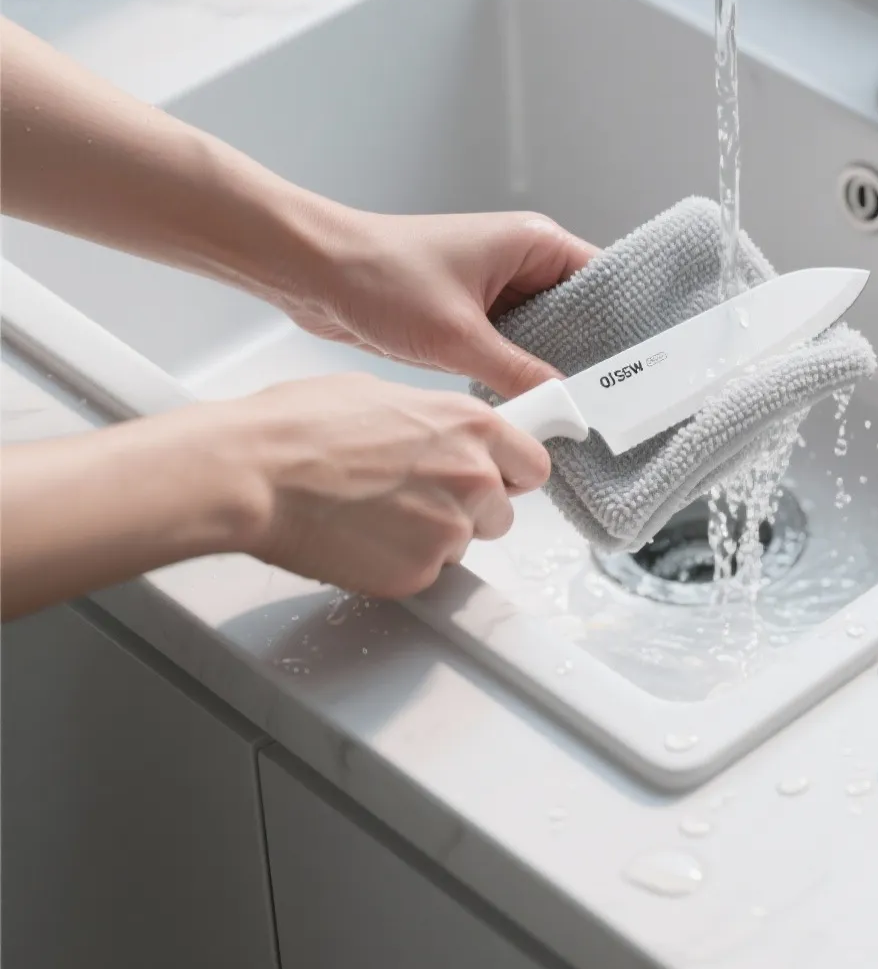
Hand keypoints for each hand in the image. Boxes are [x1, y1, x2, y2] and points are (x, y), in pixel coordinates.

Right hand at [221, 373, 548, 596]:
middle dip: (469, 510)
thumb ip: (432, 423)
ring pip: (463, 544)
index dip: (510, 474)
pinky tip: (358, 539)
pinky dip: (398, 564)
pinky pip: (425, 574)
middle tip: (415, 499)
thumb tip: (437, 434)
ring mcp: (450, 529)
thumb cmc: (298, 426)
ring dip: (432, 537)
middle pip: (502, 512)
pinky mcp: (420, 573)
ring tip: (374, 515)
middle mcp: (474, 477)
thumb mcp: (380, 394)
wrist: (253, 472)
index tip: (497, 478)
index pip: (532, 463)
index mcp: (471, 426)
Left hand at [281, 209, 597, 397]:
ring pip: (545, 334)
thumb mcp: (459, 337)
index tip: (638, 369)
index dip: (624, 324)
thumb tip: (564, 406)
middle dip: (588, 355)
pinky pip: (513, 346)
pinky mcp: (470, 312)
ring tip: (574, 409)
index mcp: (533, 243)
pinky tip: (530, 403)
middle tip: (609, 403)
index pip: (604, 281)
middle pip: (580, 313)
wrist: (310, 270)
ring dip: (550, 367)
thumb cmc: (379, 276)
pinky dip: (519, 371)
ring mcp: (495, 287)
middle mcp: (520, 261)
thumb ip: (519, 373)